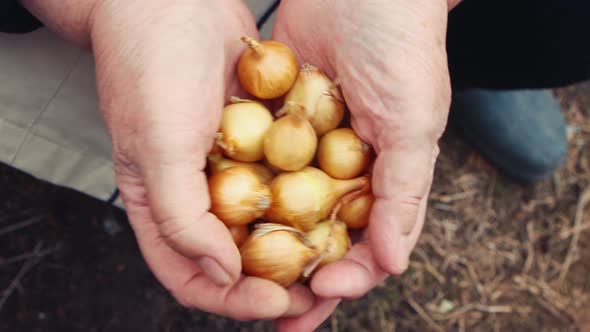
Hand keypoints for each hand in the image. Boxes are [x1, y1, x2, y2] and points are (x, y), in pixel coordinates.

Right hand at [22, 0, 313, 319]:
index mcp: (159, 206)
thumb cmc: (152, 69)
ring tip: (332, 257)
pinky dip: (304, 197)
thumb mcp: (156, 149)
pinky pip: (281, 179)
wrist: (174, 0)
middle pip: (234, 258)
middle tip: (317, 291)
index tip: (279, 302)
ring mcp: (227, 167)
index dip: (233, 299)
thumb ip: (182, 219)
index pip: (192, 275)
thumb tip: (222, 275)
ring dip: (295, 245)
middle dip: (274, 281)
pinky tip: (334, 207)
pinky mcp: (255, 140)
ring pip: (263, 222)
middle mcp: (194, 194)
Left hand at [272, 0, 452, 329]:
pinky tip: (227, 225)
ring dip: (271, 250)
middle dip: (304, 279)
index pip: (371, 242)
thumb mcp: (414, 122)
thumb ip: (405, 193)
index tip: (323, 291)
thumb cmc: (401, 50)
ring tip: (246, 282)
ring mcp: (312, 151)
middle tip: (279, 315)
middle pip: (325, 239)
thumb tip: (394, 264)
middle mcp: (348, 171)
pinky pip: (264, 170)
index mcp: (386, 177)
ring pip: (289, 213)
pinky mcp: (280, 126)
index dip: (350, 275)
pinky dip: (249, 199)